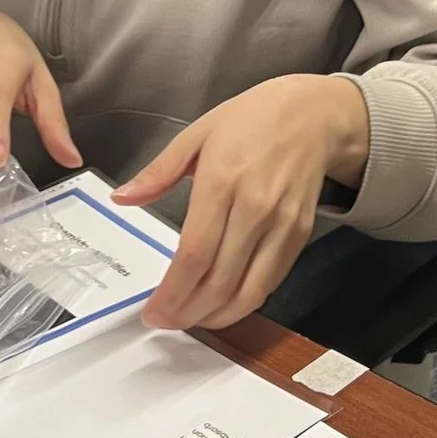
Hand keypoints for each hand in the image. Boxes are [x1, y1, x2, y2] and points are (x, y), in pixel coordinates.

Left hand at [114, 75, 368, 331]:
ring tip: (190, 319)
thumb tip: (122, 198)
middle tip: (165, 321)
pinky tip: (222, 304)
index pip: (194, 254)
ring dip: (216, 316)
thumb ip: (158, 171)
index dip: (172, 293)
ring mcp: (281, 225)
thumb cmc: (252, 120)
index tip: (153, 311)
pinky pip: (270, 282)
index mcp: (221, 180)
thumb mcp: (196, 133)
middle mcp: (254, 208)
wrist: (314, 115)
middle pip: (219, 281)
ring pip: (247, 291)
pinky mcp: (300, 236)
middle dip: (187, 312)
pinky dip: (244, 302)